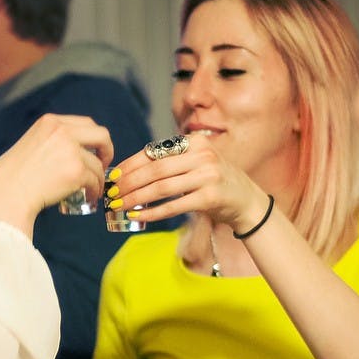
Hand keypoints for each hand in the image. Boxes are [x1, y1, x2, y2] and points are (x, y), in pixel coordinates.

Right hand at [0, 114, 113, 236]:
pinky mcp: (76, 171)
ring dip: (98, 178)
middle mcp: (63, 132)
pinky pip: (95, 180)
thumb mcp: (30, 144)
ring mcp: (71, 151)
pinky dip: (94, 190)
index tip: (94, 151)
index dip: (94, 138)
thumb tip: (70, 150)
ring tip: (91, 190)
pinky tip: (89, 197)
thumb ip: (50, 141)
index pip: (85, 123)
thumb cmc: (11, 176)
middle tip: (103, 165)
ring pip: (98, 164)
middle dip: (107, 150)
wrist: (7, 194)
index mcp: (50, 122)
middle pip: (102, 135)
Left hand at [106, 132, 270, 232]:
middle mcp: (202, 155)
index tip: (113, 176)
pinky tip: (138, 215)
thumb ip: (170, 163)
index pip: (154, 152)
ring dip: (136, 198)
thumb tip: (128, 172)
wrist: (246, 201)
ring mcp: (207, 176)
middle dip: (129, 183)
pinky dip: (152, 212)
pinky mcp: (209, 197)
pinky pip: (173, 206)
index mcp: (194, 142)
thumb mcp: (195, 164)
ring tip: (119, 206)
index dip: (130, 164)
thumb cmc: (214, 182)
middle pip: (155, 170)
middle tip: (112, 194)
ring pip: (161, 187)